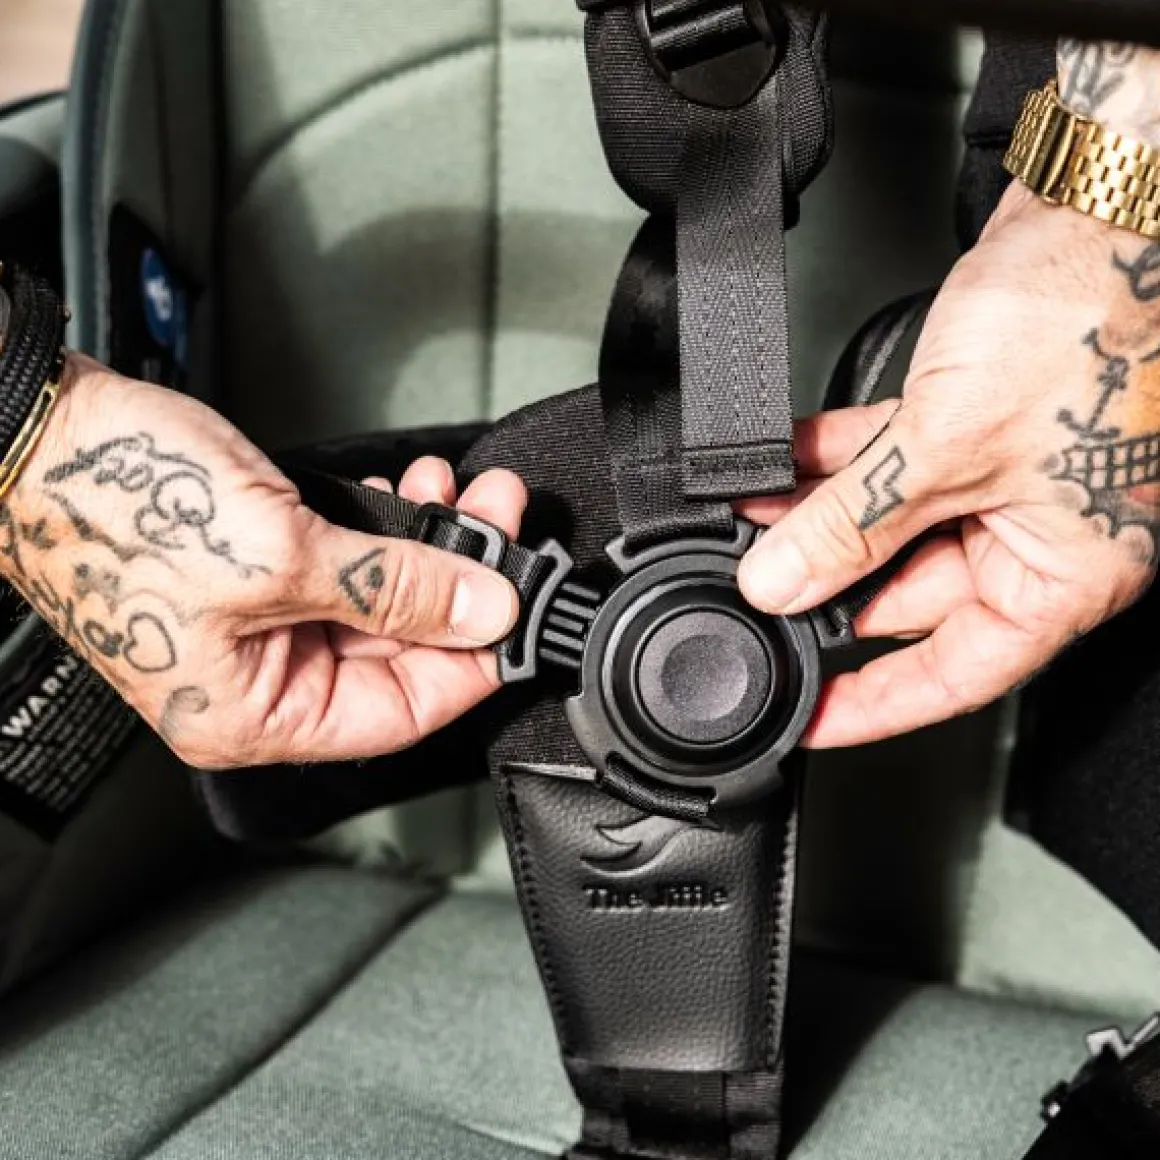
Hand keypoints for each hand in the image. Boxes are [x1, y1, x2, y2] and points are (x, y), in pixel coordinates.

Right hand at [0, 355, 524, 768]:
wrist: (34, 427)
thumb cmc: (114, 500)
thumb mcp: (280, 555)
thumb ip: (394, 590)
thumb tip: (482, 611)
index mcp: (251, 713)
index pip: (397, 714)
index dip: (470, 664)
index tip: (517, 612)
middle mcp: (254, 681)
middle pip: (395, 653)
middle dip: (457, 583)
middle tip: (501, 521)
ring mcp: (253, 624)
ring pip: (377, 602)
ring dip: (427, 546)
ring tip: (460, 493)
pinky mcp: (253, 570)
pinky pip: (342, 567)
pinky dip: (381, 531)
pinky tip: (406, 496)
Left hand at [738, 183, 1159, 747]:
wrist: (1111, 196)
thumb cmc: (1092, 317)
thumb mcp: (948, 447)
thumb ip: (855, 524)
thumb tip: (783, 581)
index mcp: (1066, 573)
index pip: (954, 673)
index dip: (873, 705)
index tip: (808, 719)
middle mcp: (1039, 533)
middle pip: (909, 597)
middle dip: (825, 590)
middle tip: (754, 593)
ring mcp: (1004, 476)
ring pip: (889, 525)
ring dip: (818, 523)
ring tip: (747, 524)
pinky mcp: (972, 420)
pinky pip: (888, 463)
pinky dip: (833, 465)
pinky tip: (777, 465)